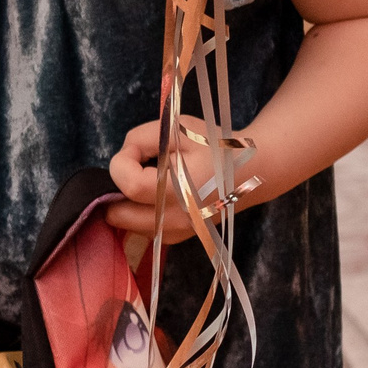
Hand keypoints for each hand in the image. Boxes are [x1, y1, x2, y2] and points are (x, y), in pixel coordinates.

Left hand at [106, 116, 252, 241]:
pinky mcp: (176, 238)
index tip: (137, 149)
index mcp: (182, 191)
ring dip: (126, 202)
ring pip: (125, 224)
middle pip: (117, 215)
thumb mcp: (178, 128)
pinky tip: (156, 193)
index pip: (129, 185)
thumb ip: (141, 138)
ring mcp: (176, 233)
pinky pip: (140, 228)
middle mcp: (177, 220)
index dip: (123, 162)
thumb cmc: (214, 146)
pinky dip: (137, 212)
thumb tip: (122, 158)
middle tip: (137, 168)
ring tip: (149, 180)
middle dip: (116, 188)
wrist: (251, 170)